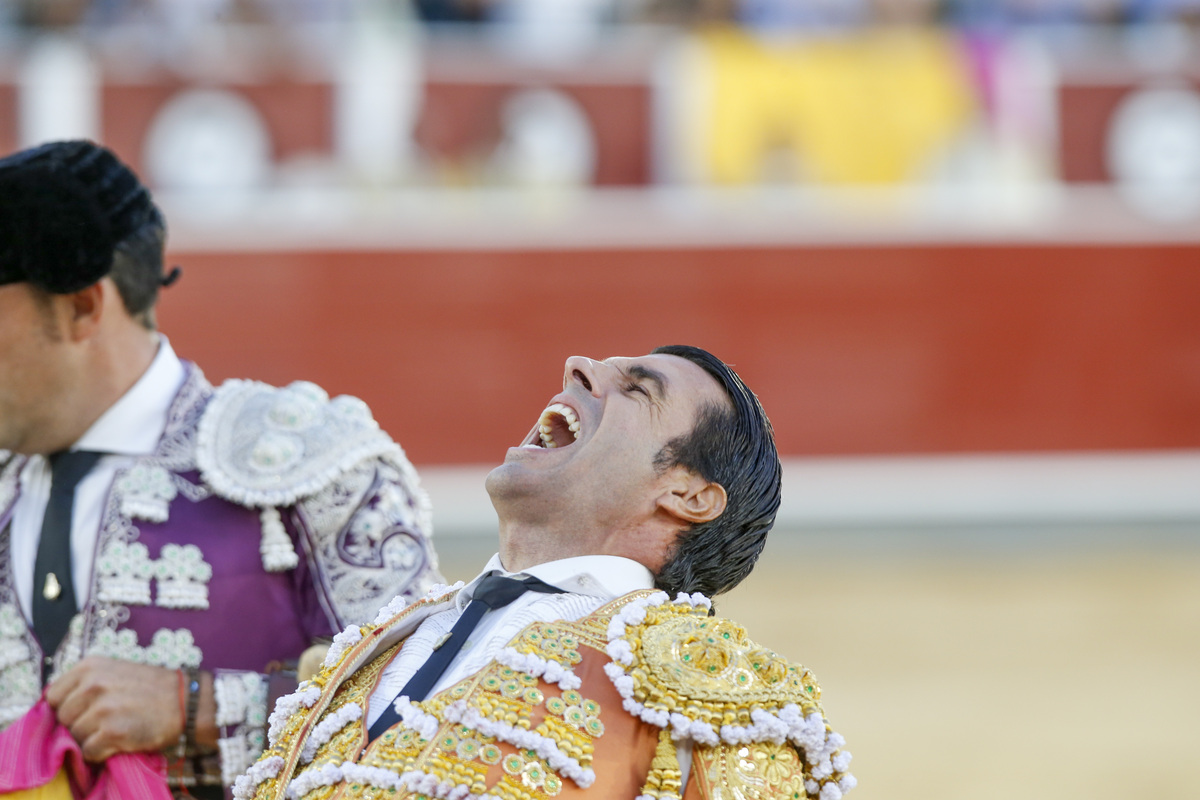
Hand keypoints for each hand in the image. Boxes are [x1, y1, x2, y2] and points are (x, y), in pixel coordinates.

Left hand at [45, 656, 183, 761]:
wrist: (186, 700)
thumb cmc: (150, 687)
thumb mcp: (114, 671)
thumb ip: (85, 683)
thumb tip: (57, 708)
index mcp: (90, 666)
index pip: (52, 695)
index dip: (65, 707)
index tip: (82, 711)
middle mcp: (93, 684)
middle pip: (62, 718)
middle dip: (79, 723)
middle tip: (104, 721)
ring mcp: (103, 709)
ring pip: (74, 737)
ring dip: (91, 739)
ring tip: (114, 729)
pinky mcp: (112, 732)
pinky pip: (89, 752)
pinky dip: (101, 752)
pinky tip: (119, 741)